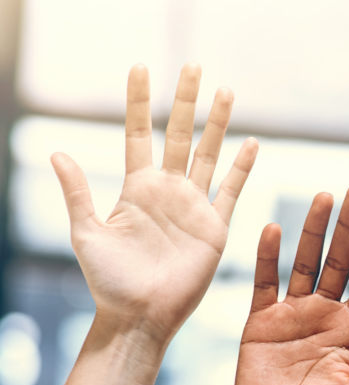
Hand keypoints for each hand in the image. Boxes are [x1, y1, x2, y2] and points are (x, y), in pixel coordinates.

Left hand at [51, 63, 257, 345]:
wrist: (140, 315)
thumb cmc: (109, 282)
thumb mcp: (86, 234)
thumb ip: (78, 193)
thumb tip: (57, 153)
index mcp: (136, 189)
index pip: (139, 134)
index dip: (139, 102)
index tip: (141, 69)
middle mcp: (167, 191)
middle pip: (178, 134)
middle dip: (186, 101)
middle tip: (193, 66)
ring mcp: (193, 207)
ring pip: (207, 154)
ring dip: (217, 124)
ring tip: (225, 92)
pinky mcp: (214, 227)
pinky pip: (231, 191)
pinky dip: (242, 168)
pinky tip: (252, 144)